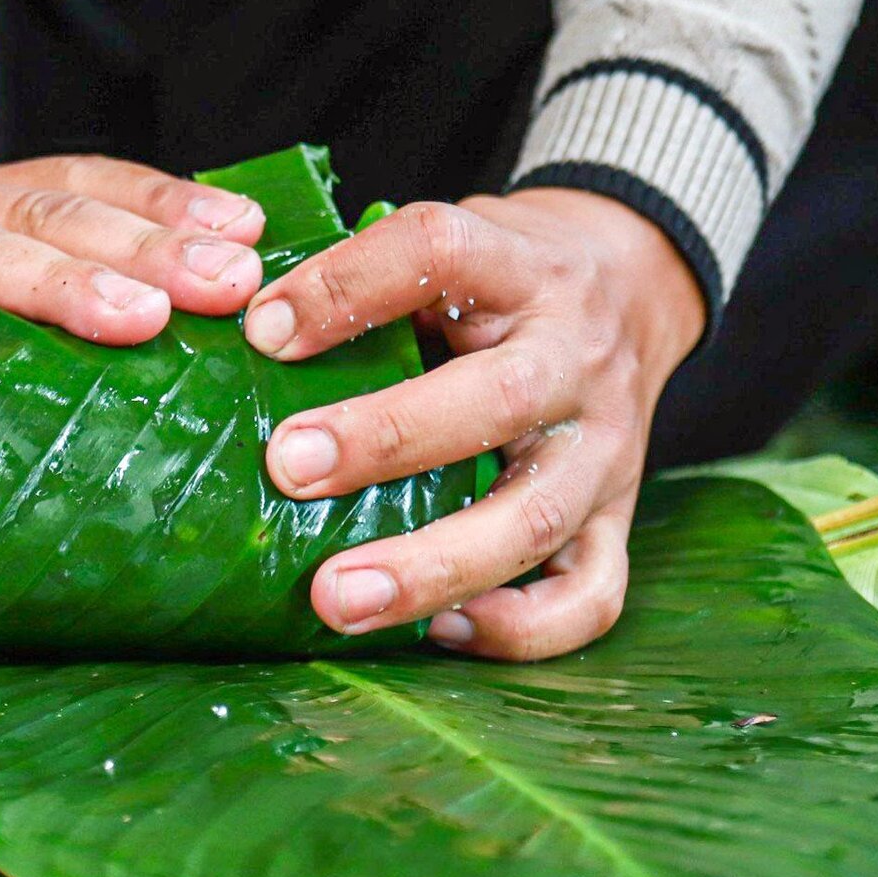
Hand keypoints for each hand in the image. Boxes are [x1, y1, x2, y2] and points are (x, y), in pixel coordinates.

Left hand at [243, 188, 704, 658]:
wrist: (635, 288)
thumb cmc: (503, 280)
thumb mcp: (452, 246)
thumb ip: (366, 278)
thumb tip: (242, 329)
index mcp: (524, 267)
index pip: (441, 252)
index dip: (348, 286)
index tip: (263, 329)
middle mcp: (576, 357)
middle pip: (500, 399)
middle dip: (385, 440)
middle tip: (286, 469)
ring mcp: (606, 448)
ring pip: (536, 518)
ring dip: (431, 568)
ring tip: (336, 599)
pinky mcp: (619, 519)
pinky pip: (589, 595)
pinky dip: (518, 628)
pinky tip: (441, 630)